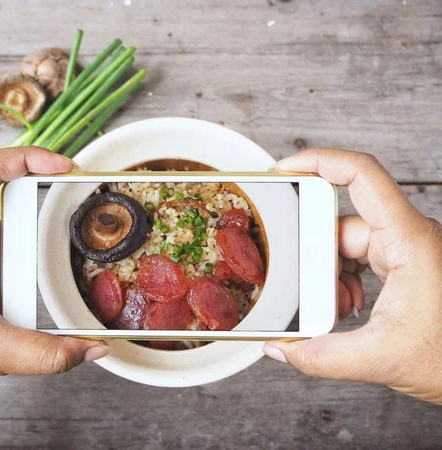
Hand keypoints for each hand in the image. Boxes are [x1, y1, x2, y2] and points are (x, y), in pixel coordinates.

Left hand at [0, 147, 110, 447]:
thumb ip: (47, 353)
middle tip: (80, 217)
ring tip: (67, 264)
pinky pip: (7, 262)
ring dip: (37, 250)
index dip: (27, 158)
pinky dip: (28, 273)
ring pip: (11, 238)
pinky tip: (42, 291)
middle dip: (46, 213)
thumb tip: (92, 347)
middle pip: (9, 205)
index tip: (63, 166)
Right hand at [263, 149, 441, 404]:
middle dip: (314, 252)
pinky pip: (356, 259)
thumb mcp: (383, 359)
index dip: (320, 160)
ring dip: (327, 273)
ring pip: (346, 243)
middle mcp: (407, 236)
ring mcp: (403, 250)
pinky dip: (340, 280)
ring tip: (328, 304)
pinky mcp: (400, 265)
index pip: (362, 174)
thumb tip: (281, 347)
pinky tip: (342, 306)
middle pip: (341, 220)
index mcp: (409, 240)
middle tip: (300, 281)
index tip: (285, 169)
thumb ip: (323, 356)